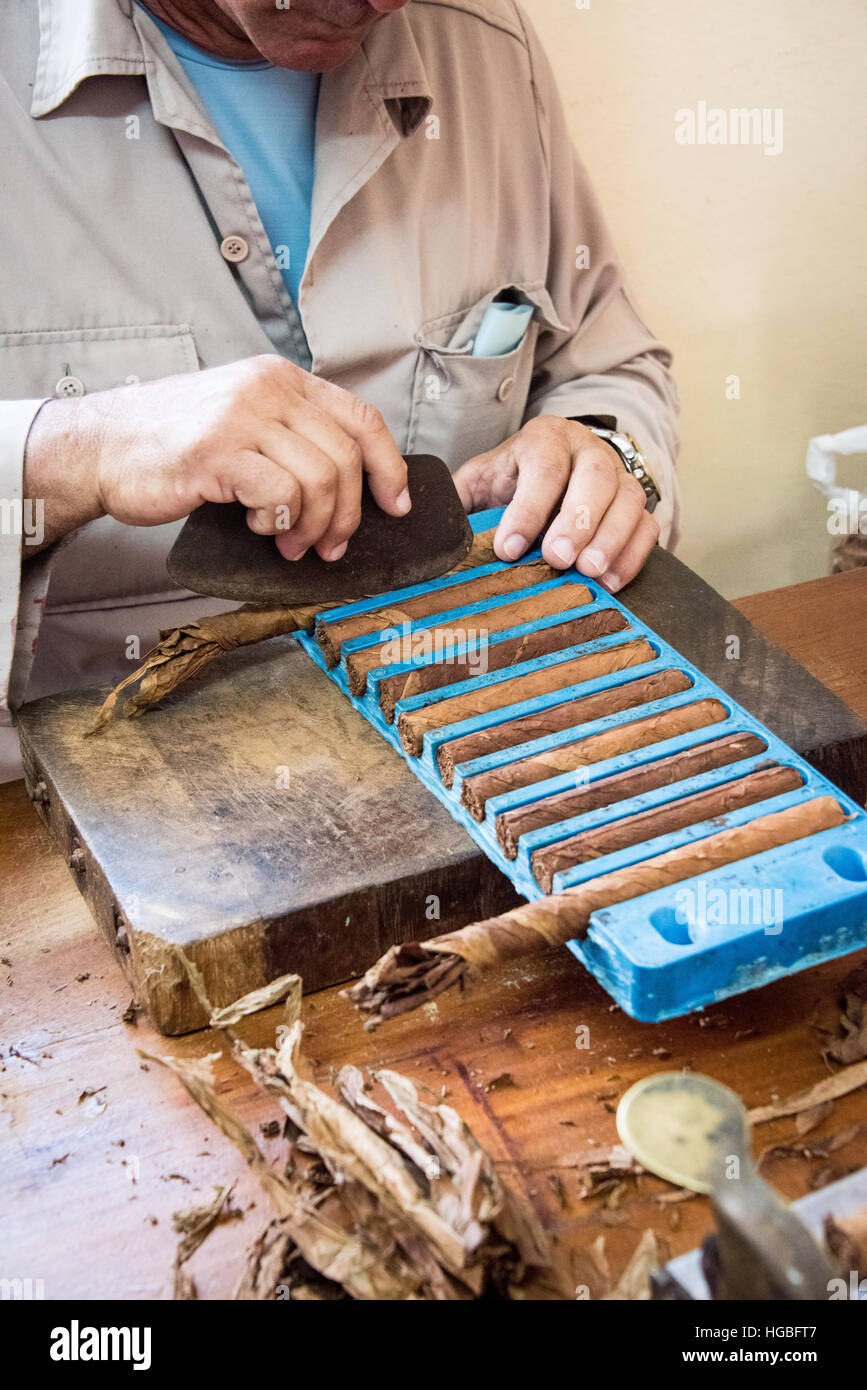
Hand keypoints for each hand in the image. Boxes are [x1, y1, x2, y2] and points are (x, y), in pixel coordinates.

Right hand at [24, 355, 409, 558]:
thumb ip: (291, 438)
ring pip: (320, 478)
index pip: (362, 418)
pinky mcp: (218, 450)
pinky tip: (257, 526)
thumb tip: (348, 487)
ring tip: (289, 543)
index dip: (389, 467)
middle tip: (326, 546)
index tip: (396, 505)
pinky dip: (279, 520)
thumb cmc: (171, 444)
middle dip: (346, 514)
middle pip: (347, 457)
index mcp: (281, 379)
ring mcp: (243, 416)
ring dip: (313, 524)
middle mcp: (268, 388)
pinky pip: (281, 492)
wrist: (101, 447)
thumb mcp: (242, 422)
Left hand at [453, 416, 658, 590]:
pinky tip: (610, 580)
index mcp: (544, 439)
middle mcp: (587, 450)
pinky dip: (633, 554)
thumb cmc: (511, 480)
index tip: (509, 549)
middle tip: (558, 558)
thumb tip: (430, 528)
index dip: (527, 509)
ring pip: (629, 499)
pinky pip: (647, 526)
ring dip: (610, 538)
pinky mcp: (637, 504)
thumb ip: (460, 499)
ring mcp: (618, 475)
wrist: (553, 464)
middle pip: (595, 476)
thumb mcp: (480, 479)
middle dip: (577, 520)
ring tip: (589, 571)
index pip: (543, 467)